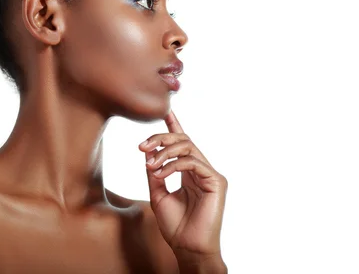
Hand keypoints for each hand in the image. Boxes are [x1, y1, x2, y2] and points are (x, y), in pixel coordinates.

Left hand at [138, 109, 226, 259]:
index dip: (174, 126)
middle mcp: (201, 170)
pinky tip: (160, 174)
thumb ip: (155, 172)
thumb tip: (148, 153)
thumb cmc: (175, 225)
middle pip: (183, 140)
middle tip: (142, 146)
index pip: (182, 144)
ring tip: (150, 165)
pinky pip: (193, 162)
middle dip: (161, 138)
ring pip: (188, 147)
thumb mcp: (158, 194)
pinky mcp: (216, 181)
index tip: (166, 110)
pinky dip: (174, 165)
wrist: (187, 248)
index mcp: (189, 172)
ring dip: (165, 152)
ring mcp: (210, 174)